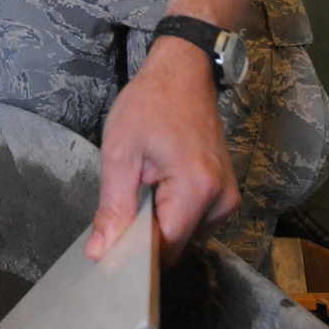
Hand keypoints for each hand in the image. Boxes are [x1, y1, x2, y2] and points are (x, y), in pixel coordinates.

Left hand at [84, 36, 239, 262]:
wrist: (184, 73)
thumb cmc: (151, 103)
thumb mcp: (120, 153)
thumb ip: (112, 208)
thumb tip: (100, 253)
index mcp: (197, 188)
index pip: (164, 248)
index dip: (132, 255)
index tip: (107, 253)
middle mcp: (221, 200)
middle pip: (176, 247)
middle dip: (145, 240)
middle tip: (119, 214)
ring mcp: (228, 199)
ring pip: (185, 239)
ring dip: (159, 227)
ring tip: (142, 192)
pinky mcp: (225, 196)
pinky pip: (194, 224)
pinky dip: (172, 217)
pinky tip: (157, 191)